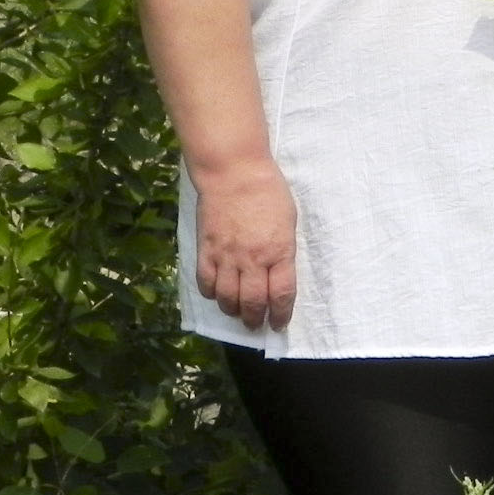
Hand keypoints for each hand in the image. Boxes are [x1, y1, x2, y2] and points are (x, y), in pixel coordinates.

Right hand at [193, 156, 297, 331]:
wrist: (234, 171)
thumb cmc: (268, 191)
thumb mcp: (288, 221)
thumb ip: (282, 251)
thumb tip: (277, 273)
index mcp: (279, 252)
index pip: (282, 295)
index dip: (281, 315)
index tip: (279, 323)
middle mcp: (253, 260)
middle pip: (253, 303)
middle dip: (255, 320)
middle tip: (256, 322)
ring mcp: (227, 256)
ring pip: (227, 299)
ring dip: (232, 310)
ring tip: (236, 310)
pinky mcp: (206, 250)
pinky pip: (206, 283)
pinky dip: (211, 293)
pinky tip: (216, 291)